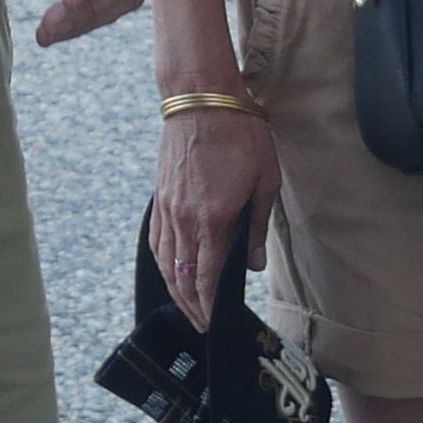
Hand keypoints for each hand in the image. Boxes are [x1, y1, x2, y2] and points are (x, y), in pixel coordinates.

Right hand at [150, 101, 283, 333]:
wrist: (202, 97)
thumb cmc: (241, 134)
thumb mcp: (265, 180)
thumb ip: (257, 226)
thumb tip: (252, 265)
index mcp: (213, 218)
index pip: (206, 277)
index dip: (209, 306)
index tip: (215, 322)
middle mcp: (184, 218)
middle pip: (182, 276)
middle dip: (191, 306)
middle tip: (202, 325)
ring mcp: (167, 208)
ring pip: (165, 261)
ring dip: (175, 289)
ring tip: (187, 306)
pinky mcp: (159, 196)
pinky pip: (157, 240)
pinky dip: (163, 262)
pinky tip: (171, 270)